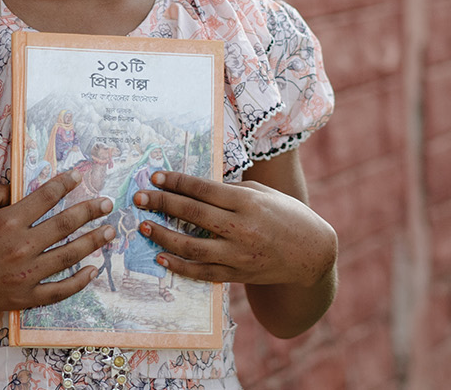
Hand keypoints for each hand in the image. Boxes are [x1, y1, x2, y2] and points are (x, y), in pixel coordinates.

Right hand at [0, 170, 116, 319]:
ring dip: (93, 242)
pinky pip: (59, 291)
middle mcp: (22, 246)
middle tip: (108, 204)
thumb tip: (13, 189)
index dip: (65, 184)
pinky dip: (79, 282)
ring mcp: (25, 275)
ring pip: (70, 255)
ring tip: (110, 232)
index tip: (80, 176)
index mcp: (8, 221)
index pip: (46, 197)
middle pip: (67, 224)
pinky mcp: (23, 298)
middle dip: (91, 211)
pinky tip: (93, 271)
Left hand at [131, 171, 337, 286]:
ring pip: (192, 246)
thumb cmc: (286, 215)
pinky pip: (202, 271)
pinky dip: (180, 266)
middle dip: (162, 204)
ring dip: (164, 236)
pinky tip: (162, 258)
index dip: (176, 182)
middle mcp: (241, 227)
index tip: (155, 177)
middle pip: (192, 214)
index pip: (203, 189)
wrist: (310, 253)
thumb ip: (231, 191)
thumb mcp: (263, 194)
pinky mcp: (237, 274)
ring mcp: (238, 254)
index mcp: (247, 202)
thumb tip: (196, 187)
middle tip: (139, 198)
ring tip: (145, 227)